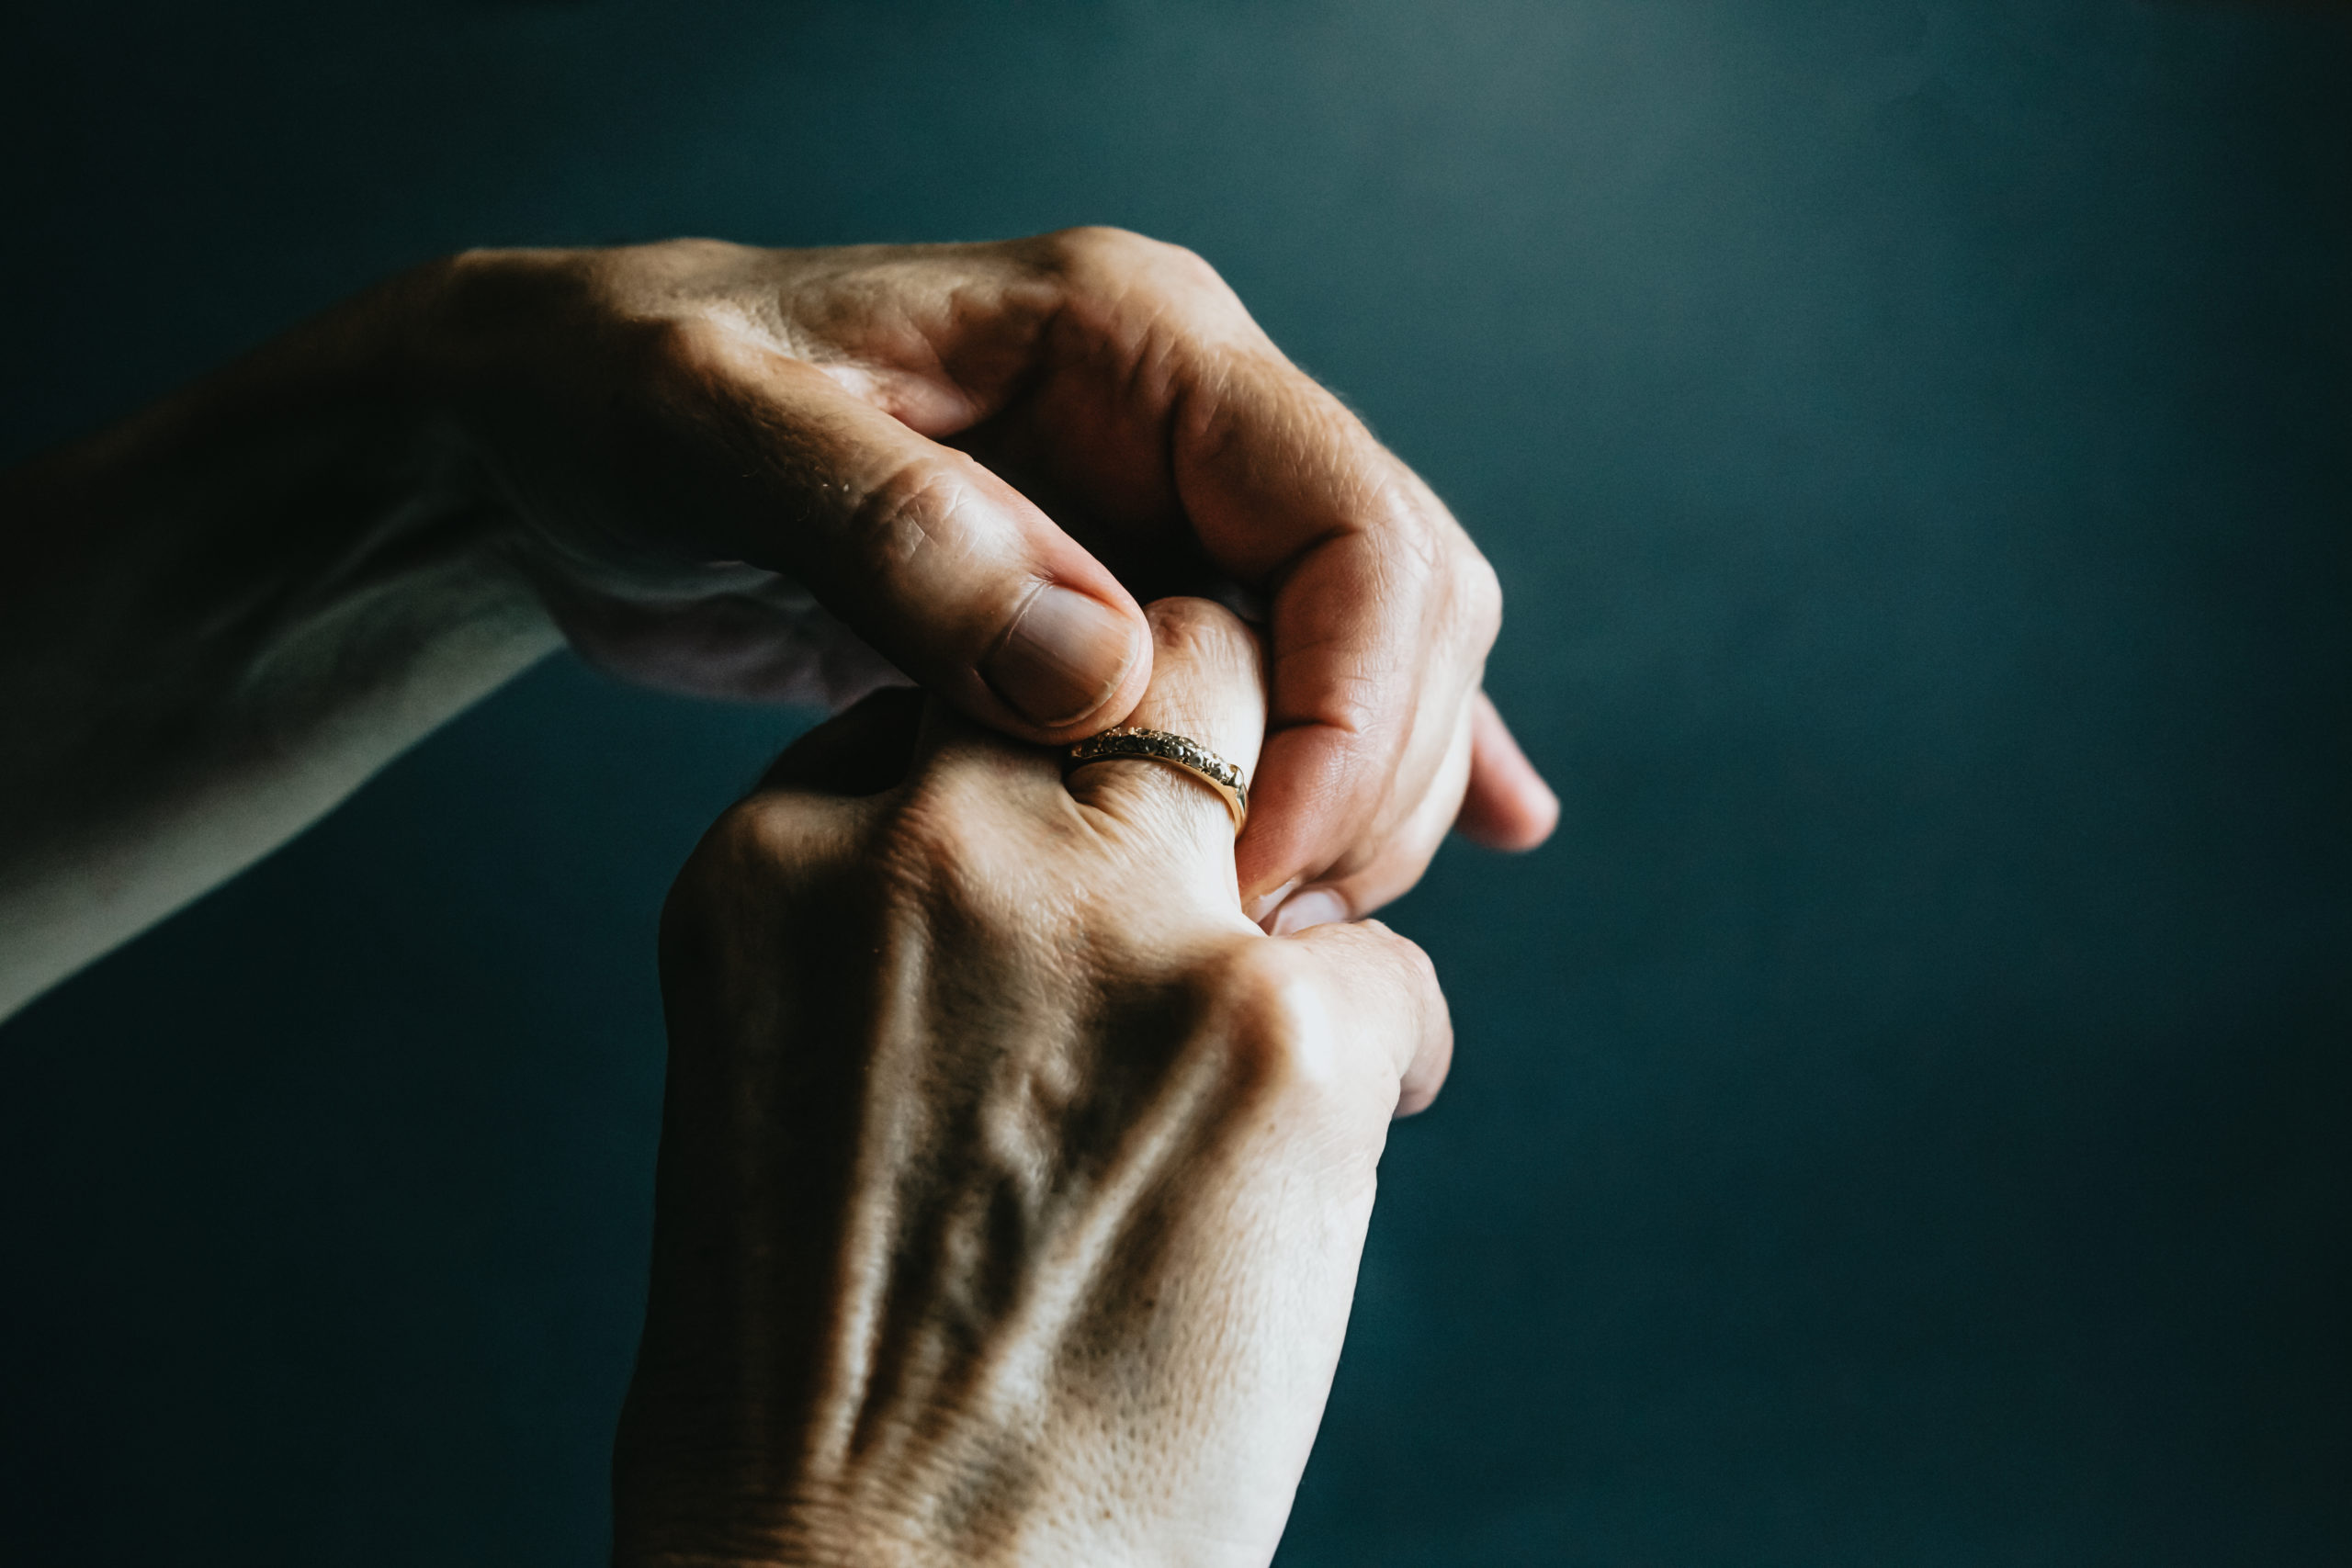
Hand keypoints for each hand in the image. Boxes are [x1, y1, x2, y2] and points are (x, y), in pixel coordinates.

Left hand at [427, 229, 1556, 927]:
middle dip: (1375, 776)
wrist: (563, 433)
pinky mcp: (1130, 602)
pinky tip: (1465, 847)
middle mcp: (1183, 417)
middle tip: (1253, 935)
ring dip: (1366, 800)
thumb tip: (1105, 683)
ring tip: (1277, 940)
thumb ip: (904, 540)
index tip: (1254, 874)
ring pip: (1374, 659)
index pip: (1354, 519)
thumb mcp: (716, 438)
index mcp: (1131, 340)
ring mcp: (1166, 511)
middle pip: (1404, 599)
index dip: (1354, 711)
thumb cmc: (619, 402)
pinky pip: (1300, 685)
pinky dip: (1376, 767)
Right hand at [614, 598, 1451, 1566]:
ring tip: (1274, 1020)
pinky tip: (1323, 1166)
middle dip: (1189, 739)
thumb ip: (887, 940)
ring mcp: (1110, 925)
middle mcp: (932, 849)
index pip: (953, 697)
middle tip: (1234, 866)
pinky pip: (1386, 967)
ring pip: (1274, 738)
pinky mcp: (1272, 1034)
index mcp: (777, 863)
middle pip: (1122, 661)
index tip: (1085, 870)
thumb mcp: (773, 1089)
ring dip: (1297, 862)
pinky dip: (1379, 1053)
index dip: (1045, 782)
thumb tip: (1063, 884)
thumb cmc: (818, 1392)